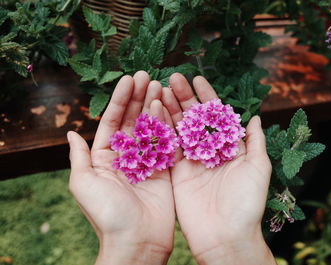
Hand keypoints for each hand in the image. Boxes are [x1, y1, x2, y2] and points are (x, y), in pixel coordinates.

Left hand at [67, 72, 174, 264]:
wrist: (136, 241)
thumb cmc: (106, 214)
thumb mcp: (84, 183)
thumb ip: (79, 156)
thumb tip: (70, 131)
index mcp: (105, 158)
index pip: (113, 121)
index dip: (120, 99)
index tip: (129, 79)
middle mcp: (126, 157)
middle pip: (133, 120)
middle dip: (139, 97)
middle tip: (148, 75)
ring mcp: (147, 162)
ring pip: (151, 127)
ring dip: (154, 105)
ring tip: (160, 84)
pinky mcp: (165, 170)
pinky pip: (166, 143)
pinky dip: (167, 124)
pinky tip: (168, 107)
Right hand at [161, 73, 275, 264]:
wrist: (225, 237)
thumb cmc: (247, 203)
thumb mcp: (258, 168)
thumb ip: (255, 142)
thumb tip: (256, 116)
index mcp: (231, 148)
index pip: (217, 116)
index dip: (208, 97)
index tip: (198, 78)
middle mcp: (210, 152)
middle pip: (195, 119)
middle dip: (184, 97)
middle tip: (173, 78)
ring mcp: (192, 161)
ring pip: (179, 129)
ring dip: (170, 108)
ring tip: (160, 88)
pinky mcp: (177, 173)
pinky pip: (168, 147)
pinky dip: (161, 129)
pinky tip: (153, 111)